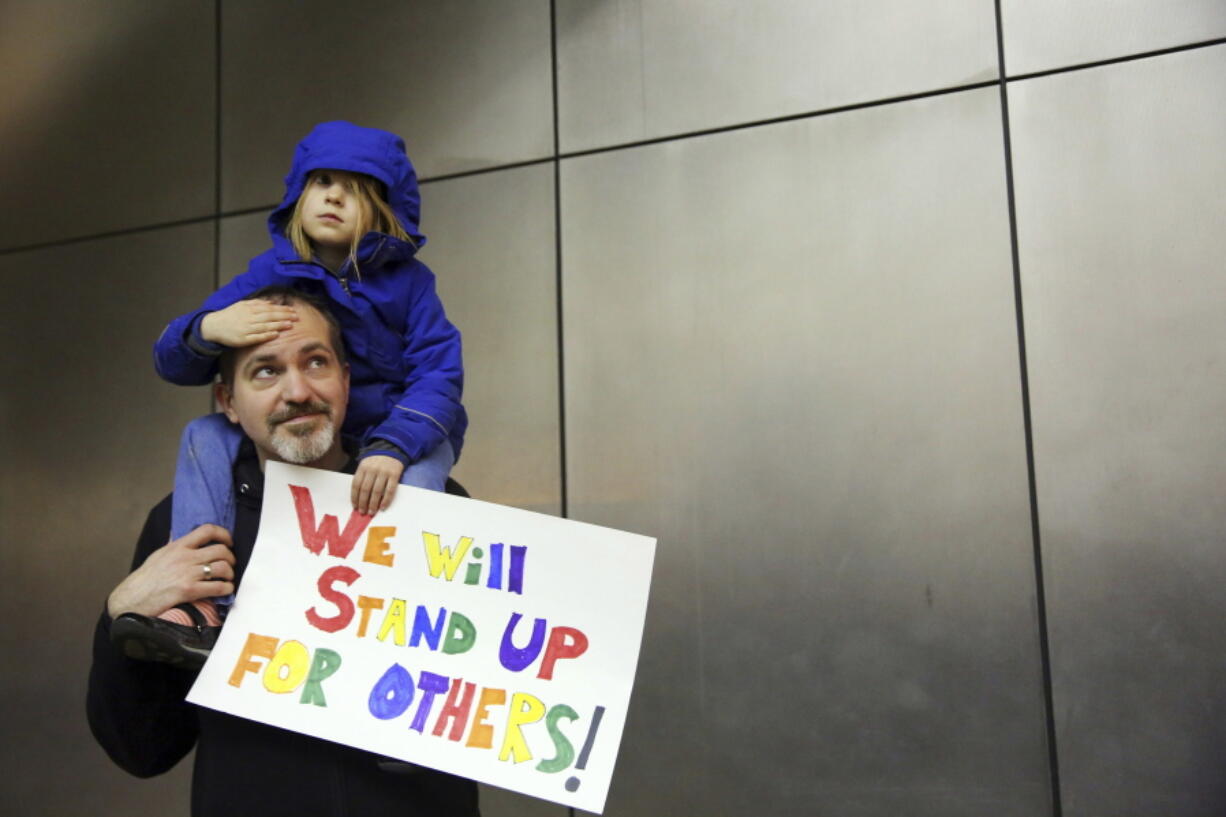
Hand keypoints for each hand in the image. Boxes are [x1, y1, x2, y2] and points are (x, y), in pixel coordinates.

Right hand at [107, 524, 236, 618]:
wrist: (130, 600)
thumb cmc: (144, 580)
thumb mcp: (157, 555)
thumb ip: (172, 544)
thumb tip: (175, 532)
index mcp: (177, 546)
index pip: (207, 530)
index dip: (224, 534)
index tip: (229, 542)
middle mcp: (184, 557)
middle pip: (221, 550)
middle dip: (231, 558)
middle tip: (230, 565)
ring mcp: (187, 574)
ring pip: (223, 567)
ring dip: (230, 574)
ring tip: (227, 579)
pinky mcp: (189, 591)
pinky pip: (218, 587)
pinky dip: (226, 589)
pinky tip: (224, 590)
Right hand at [200, 299, 297, 346]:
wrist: (213, 326)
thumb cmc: (230, 315)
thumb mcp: (241, 305)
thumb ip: (256, 303)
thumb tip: (271, 302)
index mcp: (248, 309)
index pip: (269, 308)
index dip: (282, 309)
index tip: (293, 310)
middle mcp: (248, 318)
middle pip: (269, 316)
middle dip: (284, 316)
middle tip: (296, 317)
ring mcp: (245, 329)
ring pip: (265, 326)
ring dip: (278, 325)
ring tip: (290, 325)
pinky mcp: (242, 339)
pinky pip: (256, 337)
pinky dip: (266, 335)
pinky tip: (275, 334)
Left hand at [352, 455, 404, 514]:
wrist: (391, 448)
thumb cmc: (376, 461)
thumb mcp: (365, 465)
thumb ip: (362, 478)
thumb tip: (359, 498)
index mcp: (363, 467)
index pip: (356, 485)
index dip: (354, 497)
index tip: (355, 507)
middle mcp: (373, 470)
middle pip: (366, 489)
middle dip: (363, 503)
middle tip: (362, 512)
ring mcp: (384, 472)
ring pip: (377, 491)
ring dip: (373, 504)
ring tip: (371, 512)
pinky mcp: (394, 475)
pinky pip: (390, 490)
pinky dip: (386, 500)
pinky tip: (382, 507)